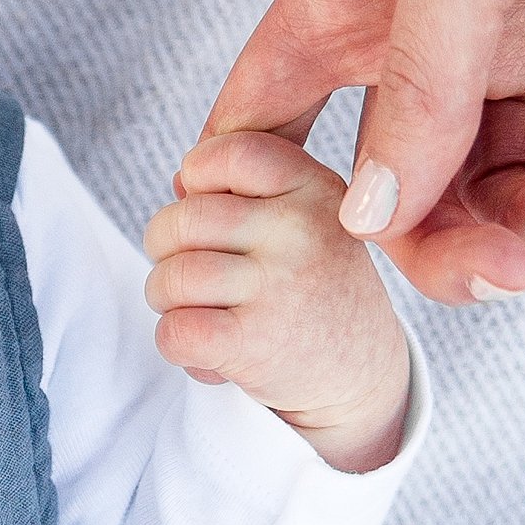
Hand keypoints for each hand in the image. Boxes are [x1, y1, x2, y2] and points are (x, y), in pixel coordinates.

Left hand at [144, 133, 411, 473]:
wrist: (360, 372)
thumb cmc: (311, 285)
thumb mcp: (304, 218)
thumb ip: (243, 190)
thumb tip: (177, 182)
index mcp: (314, 187)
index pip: (231, 152)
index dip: (197, 176)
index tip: (207, 210)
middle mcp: (301, 230)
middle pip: (182, 219)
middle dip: (165, 248)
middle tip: (188, 270)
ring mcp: (280, 286)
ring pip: (170, 277)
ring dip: (165, 299)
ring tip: (196, 309)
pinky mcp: (256, 343)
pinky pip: (173, 331)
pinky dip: (173, 342)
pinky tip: (203, 344)